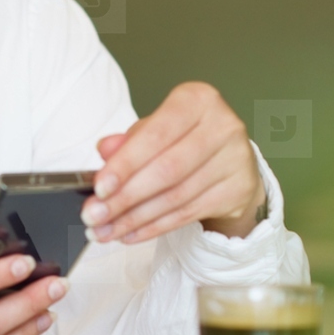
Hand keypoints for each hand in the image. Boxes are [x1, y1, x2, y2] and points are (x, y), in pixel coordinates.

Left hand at [82, 81, 265, 245]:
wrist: (231, 161)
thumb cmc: (185, 140)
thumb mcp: (155, 131)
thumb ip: (129, 140)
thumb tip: (105, 150)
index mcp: (197, 100)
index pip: (156, 136)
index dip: (125, 164)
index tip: (99, 188)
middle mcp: (222, 126)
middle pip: (166, 170)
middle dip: (125, 197)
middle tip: (95, 216)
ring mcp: (235, 159)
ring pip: (175, 197)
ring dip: (135, 218)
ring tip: (106, 230)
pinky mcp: (238, 190)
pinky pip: (187, 214)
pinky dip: (154, 227)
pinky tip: (130, 233)